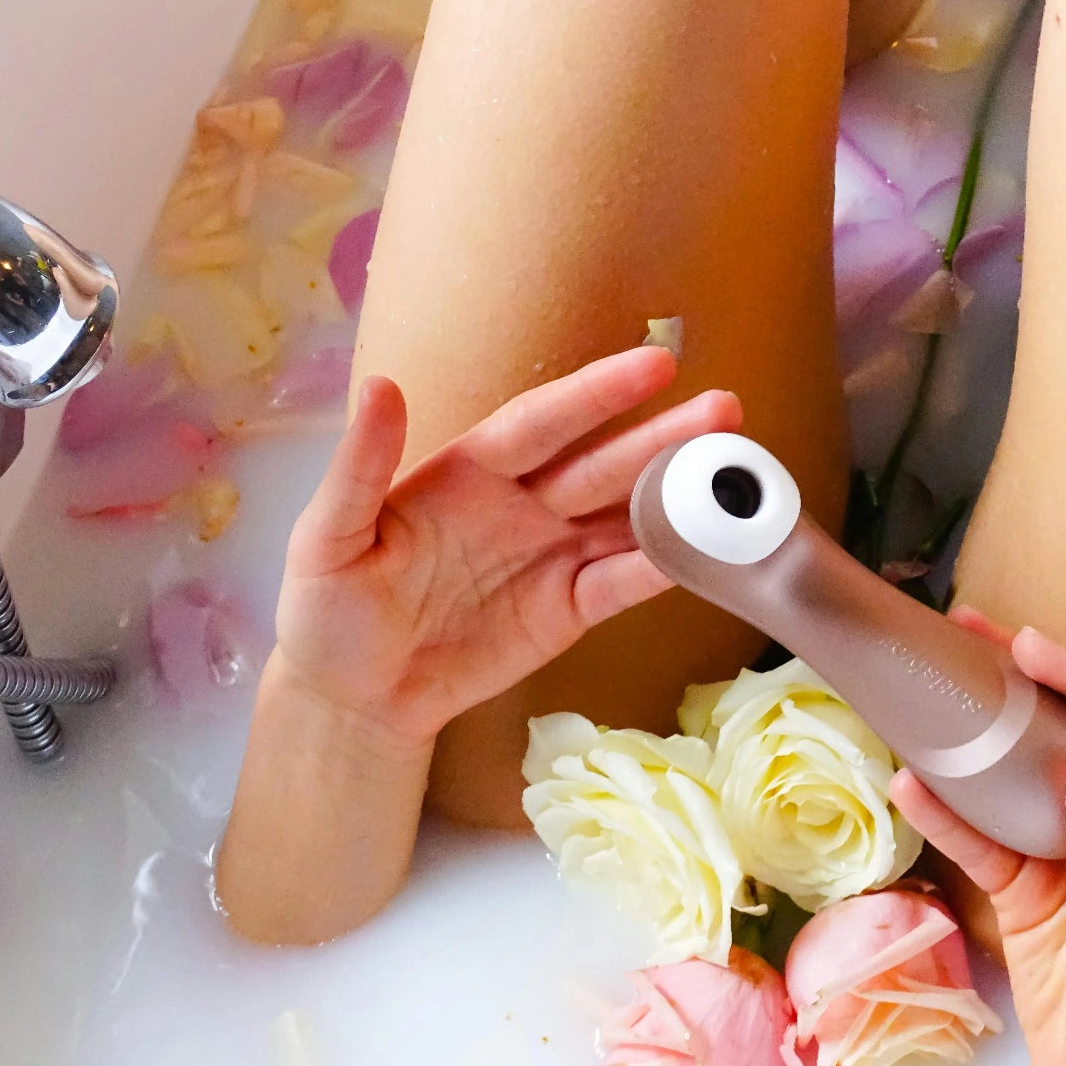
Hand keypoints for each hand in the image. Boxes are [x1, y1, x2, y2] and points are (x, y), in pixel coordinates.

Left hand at [273, 346, 739, 741]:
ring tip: (737, 471)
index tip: (653, 366)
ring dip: (680, 495)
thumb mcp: (328, 536)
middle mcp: (522, 504)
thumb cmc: (328, 609)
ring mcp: (551, 556)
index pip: (543, 423)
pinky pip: (622, 584)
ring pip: (626, 517)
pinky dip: (663, 569)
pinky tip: (705, 551)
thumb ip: (360, 466)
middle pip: (603, 464)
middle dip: (664, 437)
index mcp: (469, 472)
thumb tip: (380, 385)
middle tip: (726, 410)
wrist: (353, 699)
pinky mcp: (567, 611)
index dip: (597, 396)